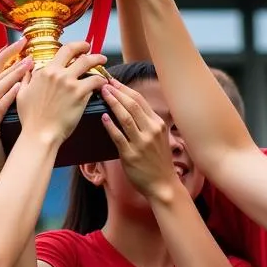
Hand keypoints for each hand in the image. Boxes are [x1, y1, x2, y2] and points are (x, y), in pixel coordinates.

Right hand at [0, 40, 32, 190]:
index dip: (6, 58)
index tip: (20, 44)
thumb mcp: (7, 125)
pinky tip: (20, 87)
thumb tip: (32, 90)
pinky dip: (8, 96)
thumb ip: (14, 108)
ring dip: (12, 74)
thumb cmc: (4, 152)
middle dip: (10, 60)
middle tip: (26, 47)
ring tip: (28, 63)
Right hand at [16, 42, 106, 145]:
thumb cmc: (30, 118)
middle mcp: (57, 73)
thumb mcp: (22, 94)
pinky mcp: (79, 94)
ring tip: (103, 61)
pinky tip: (104, 82)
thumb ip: (27, 78)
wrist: (39, 134)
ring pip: (88, 62)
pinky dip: (101, 79)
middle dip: (85, 47)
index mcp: (44, 71)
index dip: (73, 47)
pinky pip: (95, 80)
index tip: (78, 48)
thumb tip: (28, 69)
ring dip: (98, 59)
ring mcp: (69, 82)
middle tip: (91, 49)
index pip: (62, 51)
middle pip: (76, 51)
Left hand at [100, 81, 179, 199]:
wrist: (163, 184)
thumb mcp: (158, 137)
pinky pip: (118, 137)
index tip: (113, 81)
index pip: (140, 101)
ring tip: (103, 93)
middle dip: (117, 92)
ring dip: (113, 103)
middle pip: (133, 105)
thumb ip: (147, 123)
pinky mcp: (131, 155)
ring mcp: (141, 143)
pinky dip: (111, 126)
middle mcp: (151, 131)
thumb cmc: (158, 161)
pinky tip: (103, 117)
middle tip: (104, 83)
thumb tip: (130, 108)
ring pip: (126, 117)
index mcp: (157, 124)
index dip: (125, 89)